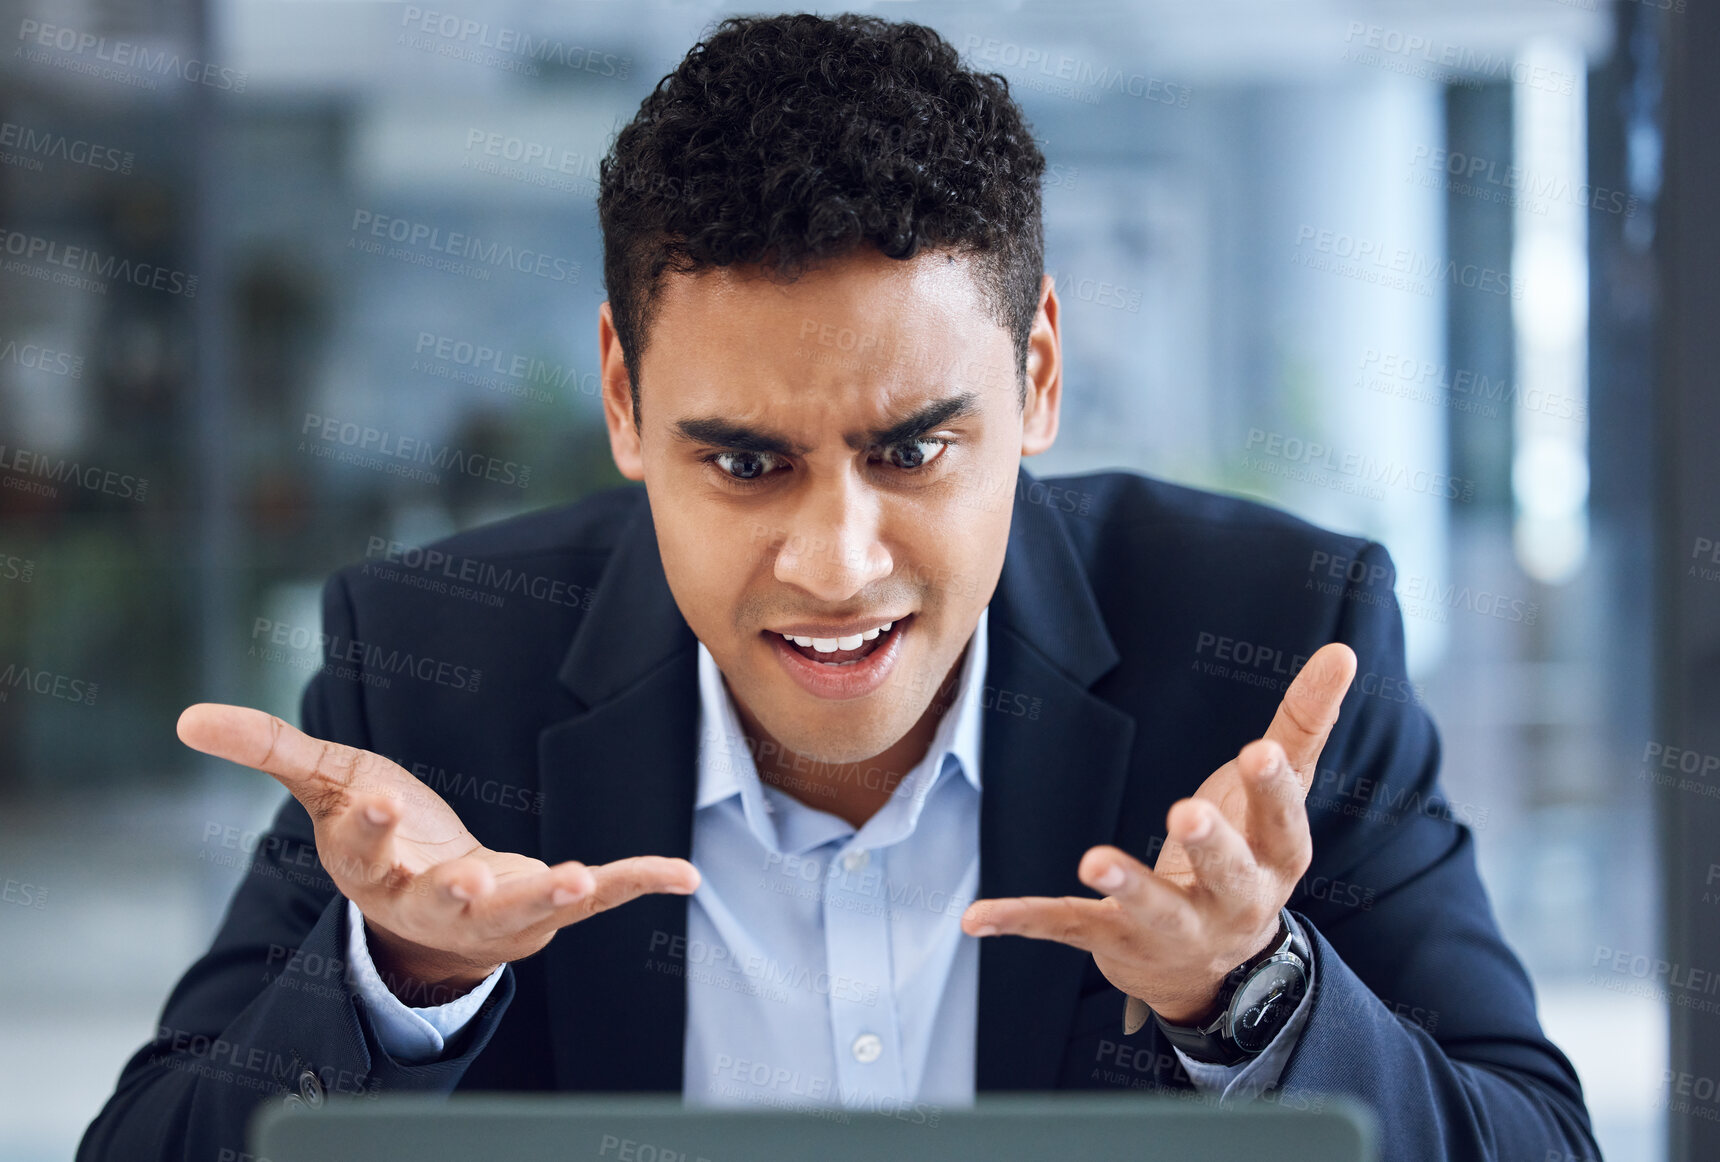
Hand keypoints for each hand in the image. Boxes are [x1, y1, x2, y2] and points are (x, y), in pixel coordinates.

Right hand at [177, 704, 699, 1002]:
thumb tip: (187, 719)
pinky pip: (600, 896)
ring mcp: (498, 907)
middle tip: (472, 878)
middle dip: (460, 888)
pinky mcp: (548, 905)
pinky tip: (684, 873)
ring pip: (523, 909)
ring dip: (550, 896)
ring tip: (579, 878)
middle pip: (446, 897)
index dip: (372, 828)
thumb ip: (268, 750)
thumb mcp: (326, 783)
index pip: (370, 849)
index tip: (379, 799)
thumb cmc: (380, 835)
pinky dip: (640, 883)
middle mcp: (437, 896)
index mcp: (379, 865)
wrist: (422, 905)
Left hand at [960, 642, 1356, 1024]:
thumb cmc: (1246, 856)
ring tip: (1094, 859)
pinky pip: (1067, 928)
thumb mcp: (1274, 796)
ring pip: (1150, 908)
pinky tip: (978, 917)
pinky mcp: (1112, 939)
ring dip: (1125, 884)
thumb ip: (1304, 726)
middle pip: (1227, 876)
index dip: (1272, 791)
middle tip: (1187, 811)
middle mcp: (1232, 903)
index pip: (1283, 825)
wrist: (1212, 968)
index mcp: (1276, 860)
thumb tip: (1344, 652)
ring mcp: (1171, 926)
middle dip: (1210, 846)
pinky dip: (1023, 921)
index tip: (1258, 750)